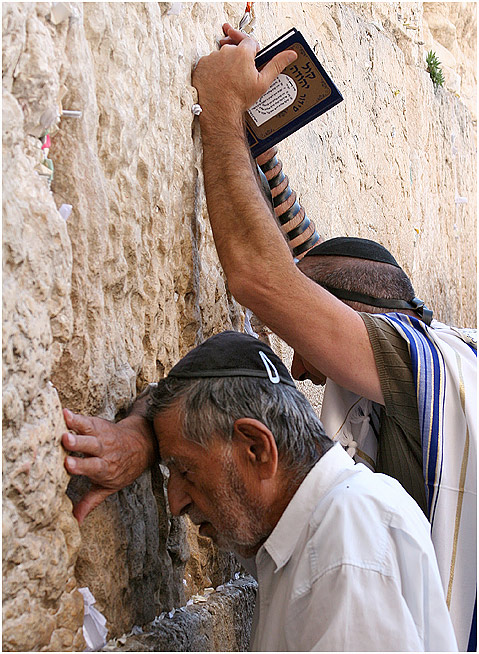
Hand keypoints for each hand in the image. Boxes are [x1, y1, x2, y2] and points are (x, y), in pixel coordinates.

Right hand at [62, 408, 156, 523]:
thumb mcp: (109, 486)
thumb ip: (91, 501)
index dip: (81, 465)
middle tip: (67, 440)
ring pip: (88, 430)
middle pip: (91, 446)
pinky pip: (86, 420)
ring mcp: (101, 435)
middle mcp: (104, 450)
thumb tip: (75, 521)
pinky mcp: (97, 424)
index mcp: (106, 467)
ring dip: (76, 426)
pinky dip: (76, 416)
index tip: (69, 464)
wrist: (141, 445)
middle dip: (79, 443)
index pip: (93, 467)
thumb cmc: (122, 468)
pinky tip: (64, 412)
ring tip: (64, 422)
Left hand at [193, 22, 296, 117]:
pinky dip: (212, 70)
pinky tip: (217, 82)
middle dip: (238, 58)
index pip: (250, 43)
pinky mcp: (201, 65)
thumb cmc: (240, 98)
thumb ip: (276, 65)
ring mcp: (212, 57)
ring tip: (228, 81)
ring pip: (221, 56)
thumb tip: (291, 54)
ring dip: (224, 64)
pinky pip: (208, 63)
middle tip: (239, 75)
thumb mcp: (262, 83)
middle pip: (235, 48)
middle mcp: (227, 51)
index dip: (252, 52)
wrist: (218, 111)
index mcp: (243, 52)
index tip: (252, 60)